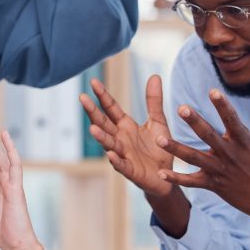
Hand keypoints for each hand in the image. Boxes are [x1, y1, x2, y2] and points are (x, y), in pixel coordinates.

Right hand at [80, 75, 173, 197]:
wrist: (167, 175)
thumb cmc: (158, 148)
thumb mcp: (158, 121)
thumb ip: (154, 101)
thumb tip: (154, 75)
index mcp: (124, 125)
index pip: (110, 108)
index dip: (102, 96)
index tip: (93, 81)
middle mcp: (120, 138)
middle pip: (103, 123)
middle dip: (92, 112)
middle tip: (82, 98)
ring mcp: (123, 154)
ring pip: (109, 144)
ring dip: (101, 137)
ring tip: (93, 129)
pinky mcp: (131, 171)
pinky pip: (121, 165)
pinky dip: (116, 161)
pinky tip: (111, 156)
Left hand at [159, 90, 249, 249]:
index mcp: (243, 141)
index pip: (232, 120)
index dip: (222, 106)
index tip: (213, 91)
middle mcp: (229, 154)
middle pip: (209, 136)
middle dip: (195, 122)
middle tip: (181, 108)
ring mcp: (219, 170)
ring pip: (194, 158)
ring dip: (176, 149)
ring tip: (158, 140)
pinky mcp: (213, 185)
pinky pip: (192, 182)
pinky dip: (177, 179)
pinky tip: (161, 173)